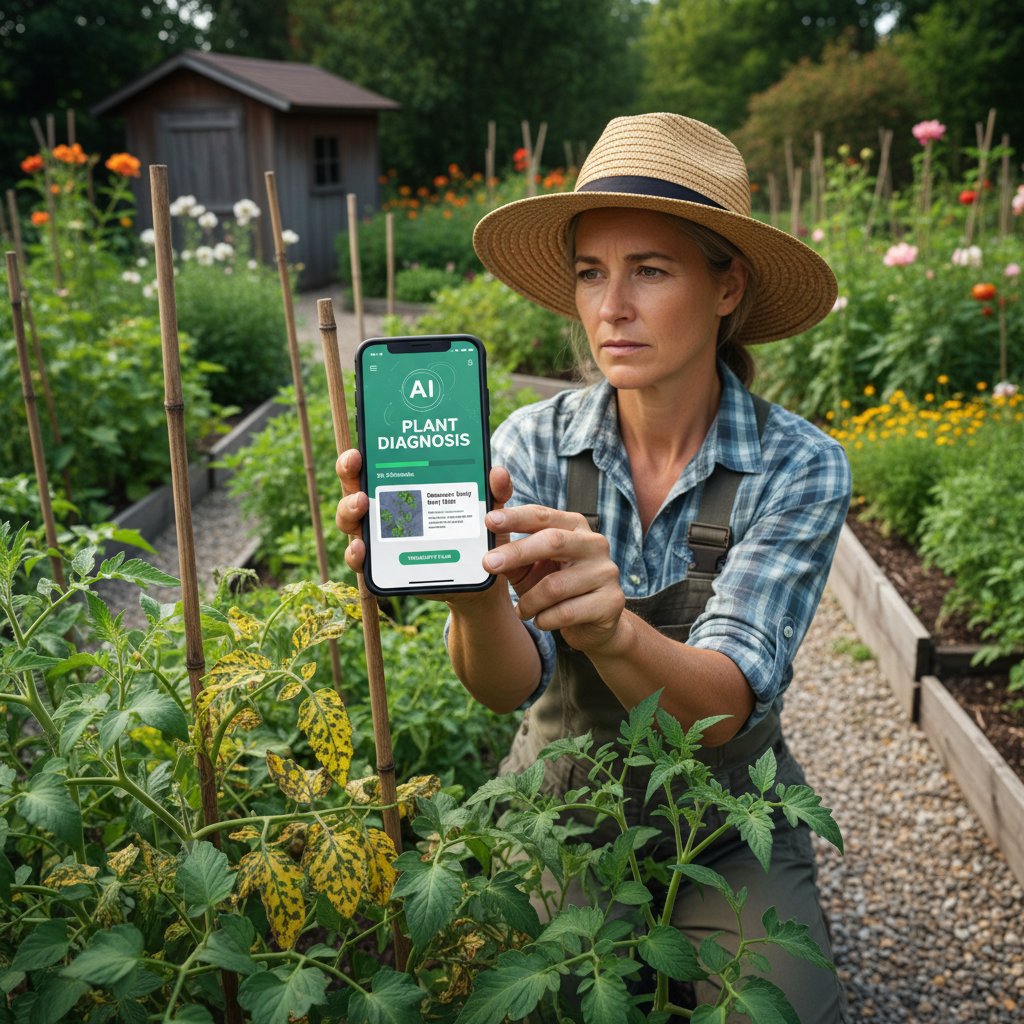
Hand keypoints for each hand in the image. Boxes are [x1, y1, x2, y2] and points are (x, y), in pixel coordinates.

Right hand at [334, 451, 514, 587]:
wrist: (479, 575)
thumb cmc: (476, 532)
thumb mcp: (488, 509)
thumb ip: (494, 491)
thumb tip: (497, 472)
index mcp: (406, 487)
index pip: (376, 465)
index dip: (361, 454)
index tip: (360, 448)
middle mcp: (386, 509)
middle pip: (355, 487)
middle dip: (349, 474)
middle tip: (355, 466)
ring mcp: (381, 537)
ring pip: (351, 521)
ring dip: (348, 511)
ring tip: (360, 504)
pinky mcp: (384, 566)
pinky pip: (360, 561)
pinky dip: (355, 554)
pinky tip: (362, 549)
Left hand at [482, 505, 625, 653]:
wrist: (593, 624)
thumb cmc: (556, 589)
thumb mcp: (531, 569)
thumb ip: (512, 556)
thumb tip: (483, 549)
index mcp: (574, 527)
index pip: (542, 516)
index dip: (516, 517)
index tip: (489, 520)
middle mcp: (594, 544)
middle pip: (553, 541)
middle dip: (517, 553)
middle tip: (488, 563)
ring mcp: (606, 572)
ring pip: (555, 586)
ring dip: (529, 602)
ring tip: (521, 610)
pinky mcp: (610, 602)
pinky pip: (565, 612)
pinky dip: (544, 619)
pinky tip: (541, 620)